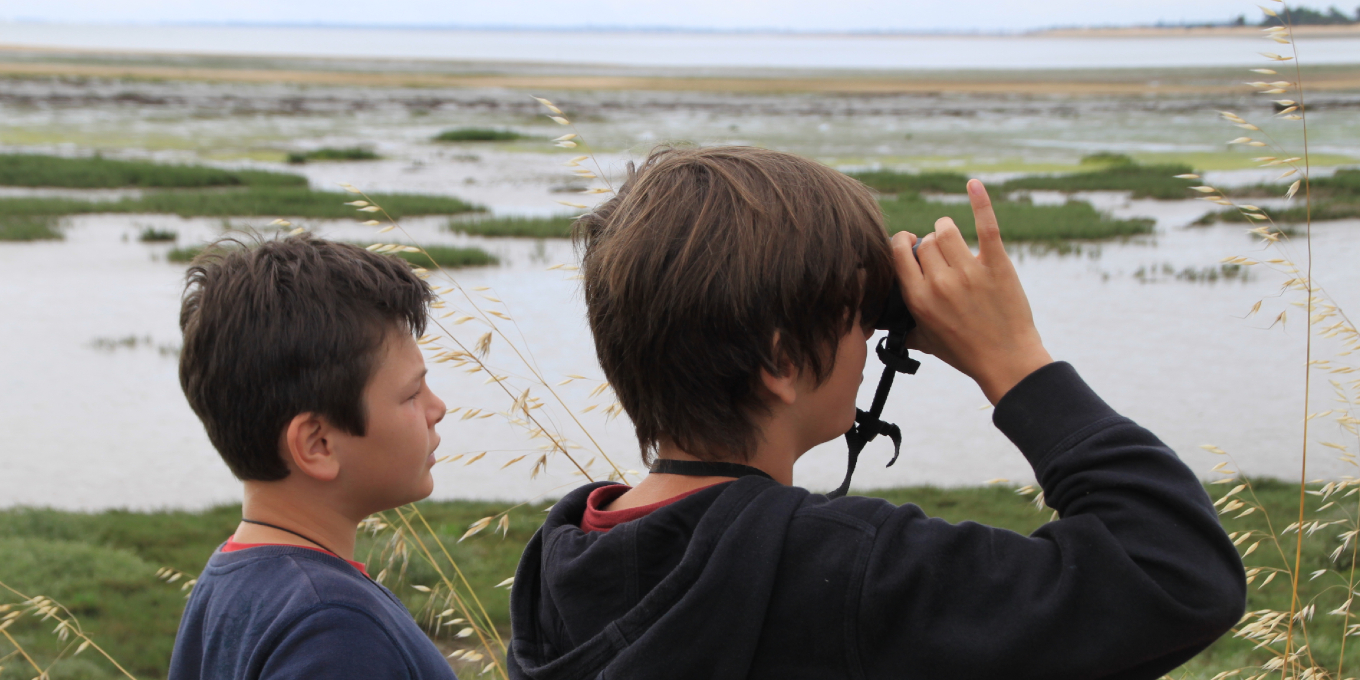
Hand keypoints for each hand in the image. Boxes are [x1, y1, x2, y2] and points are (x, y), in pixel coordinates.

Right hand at [890, 179, 1051, 404]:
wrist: (1007, 360)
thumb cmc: (965, 353)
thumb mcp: (926, 341)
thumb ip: (903, 328)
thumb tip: (885, 326)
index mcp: (918, 298)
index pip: (899, 252)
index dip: (904, 243)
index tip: (911, 245)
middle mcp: (940, 282)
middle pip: (926, 240)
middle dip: (932, 243)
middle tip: (942, 256)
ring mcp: (969, 272)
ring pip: (948, 230)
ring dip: (949, 230)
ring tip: (955, 241)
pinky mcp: (996, 266)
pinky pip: (986, 226)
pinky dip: (981, 202)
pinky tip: (974, 184)